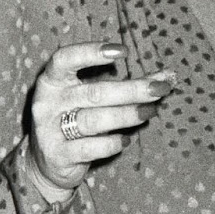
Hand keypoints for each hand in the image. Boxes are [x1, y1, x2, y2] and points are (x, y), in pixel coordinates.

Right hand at [26, 42, 175, 198]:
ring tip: (149, 112)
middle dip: (132, 90)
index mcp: (52, 81)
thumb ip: (129, 85)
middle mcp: (47, 103)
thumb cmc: (77, 119)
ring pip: (94, 120)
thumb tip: (168, 77)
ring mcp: (49, 130)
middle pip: (94, 93)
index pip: (66, 59)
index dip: (92, 52)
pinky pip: (90, 148)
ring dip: (127, 115)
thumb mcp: (94, 98)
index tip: (123, 51)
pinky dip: (112, 143)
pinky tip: (125, 140)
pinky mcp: (58, 155)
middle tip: (159, 89)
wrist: (48, 161)